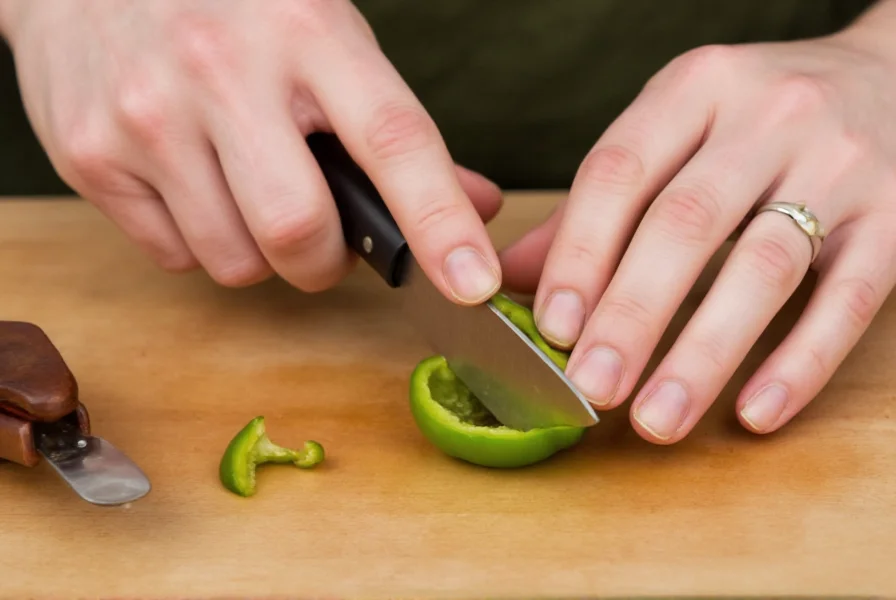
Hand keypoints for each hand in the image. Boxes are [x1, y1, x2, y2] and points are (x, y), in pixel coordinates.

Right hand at [0, 0, 502, 302]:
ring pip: (235, 262)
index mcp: (308, 31)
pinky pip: (175, 256)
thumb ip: (395, 128)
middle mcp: (222, 70)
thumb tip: (476, 205)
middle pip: (299, 231)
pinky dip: (202, 242)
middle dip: (322, 262)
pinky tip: (193, 185)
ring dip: (260, 254)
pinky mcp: (90, 156)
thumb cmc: (235, 11)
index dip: (439, 221)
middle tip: (319, 237)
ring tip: (247, 194)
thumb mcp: (326, 36)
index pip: (391, 140)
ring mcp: (147, 115)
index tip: (471, 281)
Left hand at [501, 23, 895, 442]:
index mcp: (695, 87)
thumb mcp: (676, 129)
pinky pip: (848, 300)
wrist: (894, 77)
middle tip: (591, 386)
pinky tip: (754, 413)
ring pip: (764, 268)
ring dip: (703, 353)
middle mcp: (768, 118)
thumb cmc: (756, 120)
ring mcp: (840, 165)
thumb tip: (516, 279)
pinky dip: (800, 362)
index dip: (580, 252)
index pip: (620, 170)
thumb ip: (599, 204)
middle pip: (685, 224)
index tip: (552, 326)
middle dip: (632, 314)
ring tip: (656, 419)